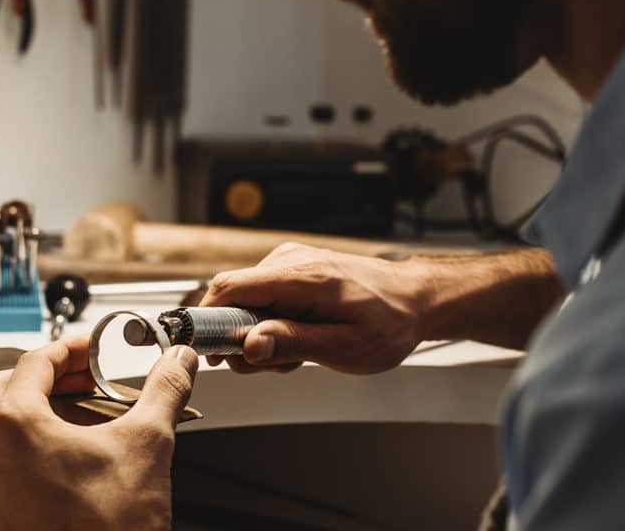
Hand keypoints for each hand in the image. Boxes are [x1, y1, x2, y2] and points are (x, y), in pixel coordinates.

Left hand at [0, 334, 198, 530]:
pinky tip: (70, 466)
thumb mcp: (149, 443)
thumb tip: (178, 362)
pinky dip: (31, 455)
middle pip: (7, 390)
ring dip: (39, 416)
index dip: (70, 348)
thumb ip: (165, 390)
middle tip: (84, 380)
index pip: (35, 361)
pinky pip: (3, 472)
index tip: (91, 350)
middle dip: (48, 377)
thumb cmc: (107, 529)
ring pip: (0, 433)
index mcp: (16, 427)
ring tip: (82, 422)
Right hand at [199, 242, 427, 374]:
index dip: (208, 322)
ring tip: (301, 351)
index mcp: (301, 276)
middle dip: (242, 339)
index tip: (213, 354)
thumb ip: (293, 343)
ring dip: (262, 334)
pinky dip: (273, 322)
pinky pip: (264, 297)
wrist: (417, 299)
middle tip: (277, 364)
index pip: (227, 288)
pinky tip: (303, 336)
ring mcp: (291, 261)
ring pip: (247, 301)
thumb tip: (248, 345)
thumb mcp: (344, 347)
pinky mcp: (295, 268)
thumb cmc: (390, 322)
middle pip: (231, 298)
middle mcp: (290, 260)